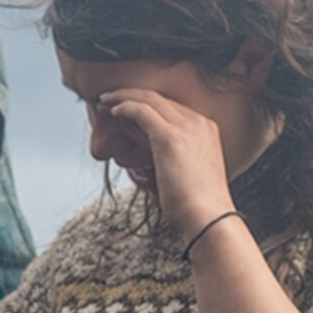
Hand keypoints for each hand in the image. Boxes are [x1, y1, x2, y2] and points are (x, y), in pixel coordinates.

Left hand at [93, 86, 232, 236]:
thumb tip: (136, 162)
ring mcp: (187, 127)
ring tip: (103, 101)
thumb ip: (162, 162)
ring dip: (123, 97)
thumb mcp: (179, 176)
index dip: (146, 103)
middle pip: (160, 98)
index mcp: (206, 130)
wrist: (209, 217)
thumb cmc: (193, 207)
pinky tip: (112, 111)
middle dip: (132, 95)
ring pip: (149, 99)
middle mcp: (199, 123)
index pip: (171, 107)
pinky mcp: (170, 137)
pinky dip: (125, 107)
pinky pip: (142, 111)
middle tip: (108, 98)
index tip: (125, 107)